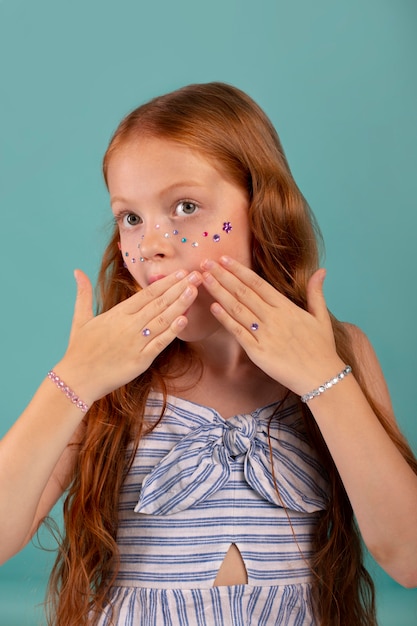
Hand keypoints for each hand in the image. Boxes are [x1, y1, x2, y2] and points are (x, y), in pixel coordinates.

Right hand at [55, 269, 201, 402]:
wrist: (77, 379)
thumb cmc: (79, 350)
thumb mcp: (80, 319)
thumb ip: (83, 294)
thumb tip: (77, 271)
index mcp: (117, 313)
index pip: (147, 293)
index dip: (166, 282)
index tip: (181, 272)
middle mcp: (128, 325)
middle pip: (159, 303)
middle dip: (179, 288)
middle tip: (197, 276)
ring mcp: (136, 342)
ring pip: (163, 320)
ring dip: (180, 304)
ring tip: (194, 291)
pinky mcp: (140, 360)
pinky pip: (160, 343)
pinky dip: (173, 331)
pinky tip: (184, 320)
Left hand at [201, 256, 343, 395]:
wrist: (322, 377)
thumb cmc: (322, 348)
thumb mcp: (321, 317)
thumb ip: (316, 292)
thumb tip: (321, 270)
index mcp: (286, 307)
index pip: (258, 283)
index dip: (239, 270)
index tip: (224, 259)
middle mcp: (273, 317)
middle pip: (243, 292)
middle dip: (222, 276)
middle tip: (205, 263)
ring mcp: (264, 334)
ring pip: (237, 309)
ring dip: (219, 293)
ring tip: (204, 279)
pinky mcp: (258, 352)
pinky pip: (238, 332)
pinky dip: (225, 319)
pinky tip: (213, 307)